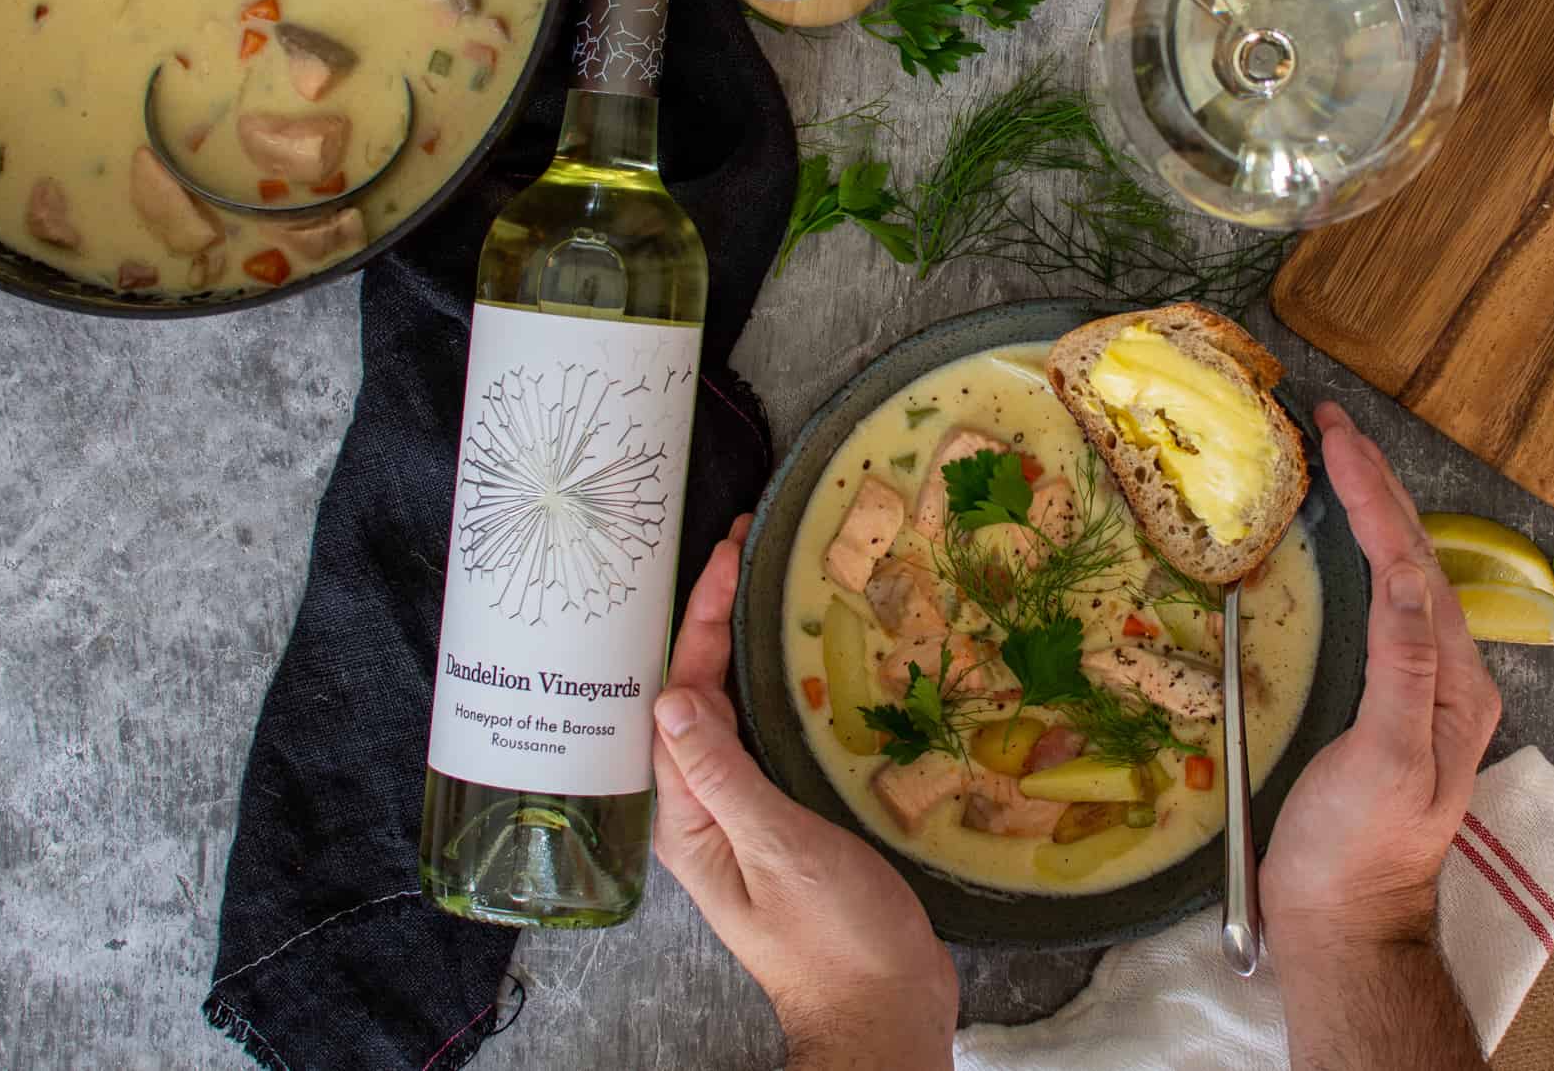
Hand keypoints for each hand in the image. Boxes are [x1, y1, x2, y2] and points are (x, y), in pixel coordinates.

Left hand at [652, 517, 956, 1070]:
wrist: (882, 1006)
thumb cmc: (832, 940)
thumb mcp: (776, 848)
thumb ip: (725, 773)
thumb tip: (671, 696)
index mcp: (688, 814)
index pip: (679, 696)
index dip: (699, 621)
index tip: (728, 558)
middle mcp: (704, 808)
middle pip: (696, 695)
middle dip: (713, 619)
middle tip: (742, 548)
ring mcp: (743, 813)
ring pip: (729, 710)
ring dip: (741, 646)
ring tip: (760, 584)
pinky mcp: (783, 819)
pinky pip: (765, 736)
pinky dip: (773, 688)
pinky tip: (796, 663)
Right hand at [1262, 404, 1499, 1068]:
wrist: (1343, 926)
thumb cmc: (1357, 850)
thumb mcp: (1385, 760)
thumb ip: (1403, 669)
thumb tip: (1408, 579)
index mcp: (1454, 680)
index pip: (1414, 563)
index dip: (1374, 495)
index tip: (1334, 436)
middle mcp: (1446, 674)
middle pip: (1416, 558)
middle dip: (1377, 484)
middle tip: (1331, 422)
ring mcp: (1417, 689)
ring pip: (1401, 577)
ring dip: (1372, 511)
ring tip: (1338, 458)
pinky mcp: (1383, 704)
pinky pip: (1378, 608)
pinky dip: (1360, 557)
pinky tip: (1345, 544)